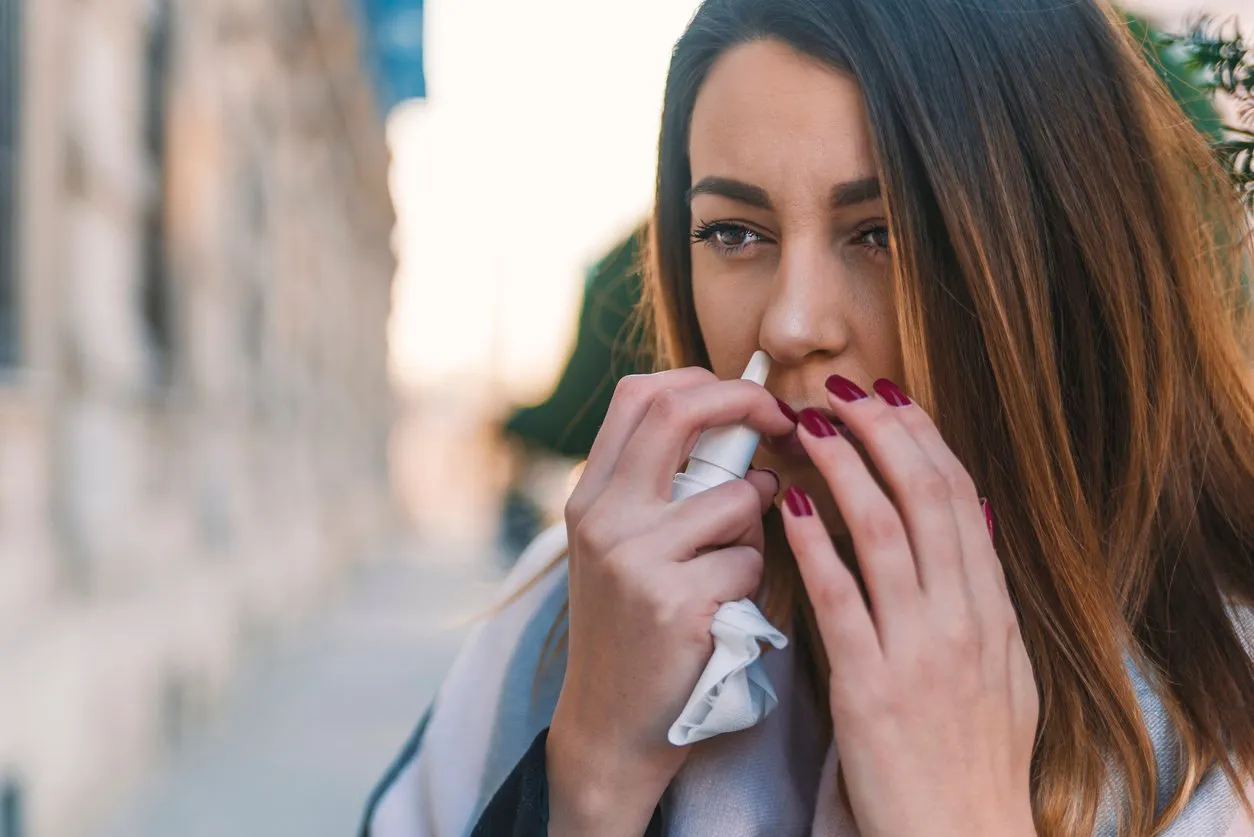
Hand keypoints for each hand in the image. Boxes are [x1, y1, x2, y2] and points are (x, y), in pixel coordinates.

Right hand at [546, 367, 795, 836]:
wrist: (610, 725)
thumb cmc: (633, 628)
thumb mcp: (623, 547)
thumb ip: (659, 487)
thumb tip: (737, 421)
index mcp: (591, 496)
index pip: (639, 394)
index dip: (702, 380)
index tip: (748, 399)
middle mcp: (603, 517)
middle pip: (679, 412)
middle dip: (747, 405)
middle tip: (785, 424)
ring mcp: (635, 559)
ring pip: (738, 497)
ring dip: (757, 525)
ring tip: (731, 566)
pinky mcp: (675, 604)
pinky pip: (751, 561)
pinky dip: (754, 581)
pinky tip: (726, 611)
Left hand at [781, 376, 1038, 836]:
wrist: (962, 836)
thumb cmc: (975, 757)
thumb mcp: (1005, 671)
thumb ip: (984, 596)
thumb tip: (973, 522)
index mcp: (991, 610)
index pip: (959, 498)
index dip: (922, 438)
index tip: (889, 397)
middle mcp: (962, 617)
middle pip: (926, 497)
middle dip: (883, 431)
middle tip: (841, 389)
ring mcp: (920, 649)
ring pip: (884, 531)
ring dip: (844, 467)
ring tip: (807, 424)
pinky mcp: (872, 685)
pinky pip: (841, 597)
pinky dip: (815, 543)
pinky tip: (788, 506)